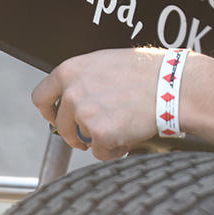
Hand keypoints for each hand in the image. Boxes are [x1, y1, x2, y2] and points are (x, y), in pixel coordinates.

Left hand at [32, 47, 165, 160]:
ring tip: (122, 127)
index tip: (57, 118)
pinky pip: (101, 152)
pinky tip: (129, 135)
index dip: (49, 111)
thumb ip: (85, 78)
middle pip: (61, 124)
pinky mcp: (100, 134)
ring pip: (82, 138)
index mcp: (70, 70)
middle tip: (94, 132)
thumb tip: (78, 93)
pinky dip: (114, 149)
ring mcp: (85, 114)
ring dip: (98, 139)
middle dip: (75, 132)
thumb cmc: (149, 71)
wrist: (172, 84)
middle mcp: (72, 92)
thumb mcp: (107, 62)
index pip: (41, 96)